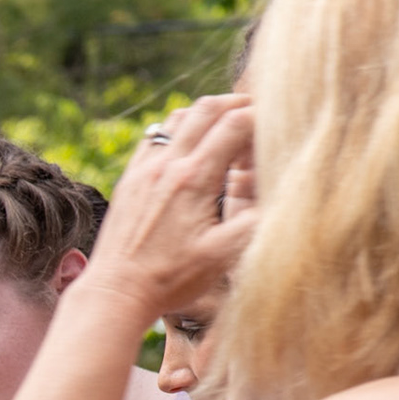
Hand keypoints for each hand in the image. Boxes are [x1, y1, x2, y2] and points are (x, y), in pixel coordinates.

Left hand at [86, 93, 258, 319]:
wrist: (114, 294)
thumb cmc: (170, 280)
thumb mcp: (224, 253)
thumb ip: (258, 218)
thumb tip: (283, 189)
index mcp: (193, 179)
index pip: (236, 123)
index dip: (263, 118)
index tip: (276, 130)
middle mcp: (165, 166)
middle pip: (207, 108)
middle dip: (237, 105)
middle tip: (257, 117)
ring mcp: (142, 170)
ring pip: (178, 118)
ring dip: (206, 115)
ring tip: (225, 131)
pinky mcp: (128, 180)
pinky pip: (153, 137)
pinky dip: (177, 131)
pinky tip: (189, 151)